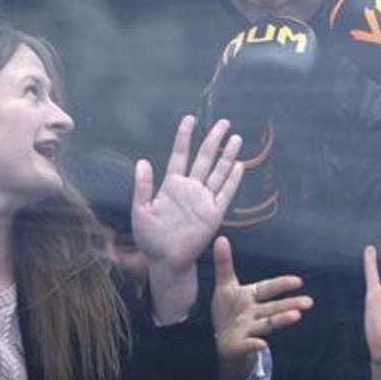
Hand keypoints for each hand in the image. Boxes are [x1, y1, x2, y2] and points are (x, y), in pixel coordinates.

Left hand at [132, 116, 243, 269]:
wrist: (165, 261)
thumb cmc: (150, 238)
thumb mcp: (140, 210)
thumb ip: (143, 186)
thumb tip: (143, 161)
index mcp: (172, 185)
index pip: (180, 155)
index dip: (184, 137)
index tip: (190, 119)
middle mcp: (190, 188)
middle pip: (205, 158)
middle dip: (214, 139)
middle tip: (224, 122)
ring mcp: (203, 200)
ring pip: (218, 172)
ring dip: (227, 155)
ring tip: (236, 138)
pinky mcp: (214, 214)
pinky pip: (226, 193)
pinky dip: (233, 179)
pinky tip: (239, 165)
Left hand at [212, 236, 311, 379]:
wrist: (221, 338)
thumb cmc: (228, 310)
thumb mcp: (225, 285)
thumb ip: (224, 263)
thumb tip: (220, 238)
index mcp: (252, 296)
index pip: (268, 288)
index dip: (282, 284)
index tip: (298, 281)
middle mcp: (255, 312)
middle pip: (274, 308)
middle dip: (290, 304)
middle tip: (308, 302)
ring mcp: (249, 329)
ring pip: (267, 324)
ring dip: (281, 320)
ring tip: (296, 317)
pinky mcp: (240, 344)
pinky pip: (247, 344)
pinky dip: (253, 344)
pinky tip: (261, 344)